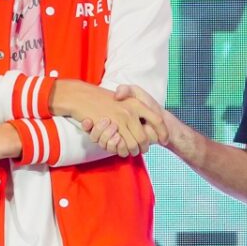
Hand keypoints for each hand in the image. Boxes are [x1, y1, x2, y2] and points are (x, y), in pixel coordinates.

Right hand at [51, 81, 165, 156]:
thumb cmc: (102, 97)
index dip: (163, 132)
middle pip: (145, 137)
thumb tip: (145, 120)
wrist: (82, 96)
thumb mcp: (123, 95)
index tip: (164, 140)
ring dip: (133, 150)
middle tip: (143, 149)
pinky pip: (121, 146)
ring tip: (132, 151)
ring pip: (133, 144)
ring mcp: (120, 121)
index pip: (157, 120)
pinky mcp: (110, 128)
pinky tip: (121, 148)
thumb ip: (136, 105)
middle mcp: (131, 112)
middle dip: (145, 147)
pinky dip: (122, 150)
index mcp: (137, 103)